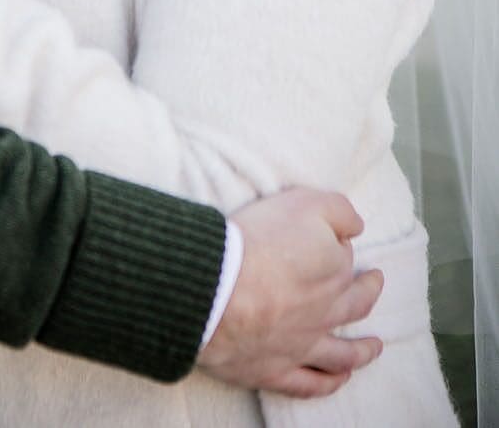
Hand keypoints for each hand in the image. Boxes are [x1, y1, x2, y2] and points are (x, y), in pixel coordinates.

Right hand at [197, 187, 382, 396]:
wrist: (214, 288)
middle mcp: (325, 312)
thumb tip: (356, 227)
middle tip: (374, 283)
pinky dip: (329, 383)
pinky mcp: (275, 370)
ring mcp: (303, 345)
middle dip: (368, 292)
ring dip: (362, 350)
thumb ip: (338, 211)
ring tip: (374, 346)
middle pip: (356, 305)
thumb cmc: (255, 241)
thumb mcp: (302, 203)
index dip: (339, 245)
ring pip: (343, 354)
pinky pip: (311, 384)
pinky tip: (339, 379)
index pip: (344, 258)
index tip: (334, 239)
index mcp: (333, 272)